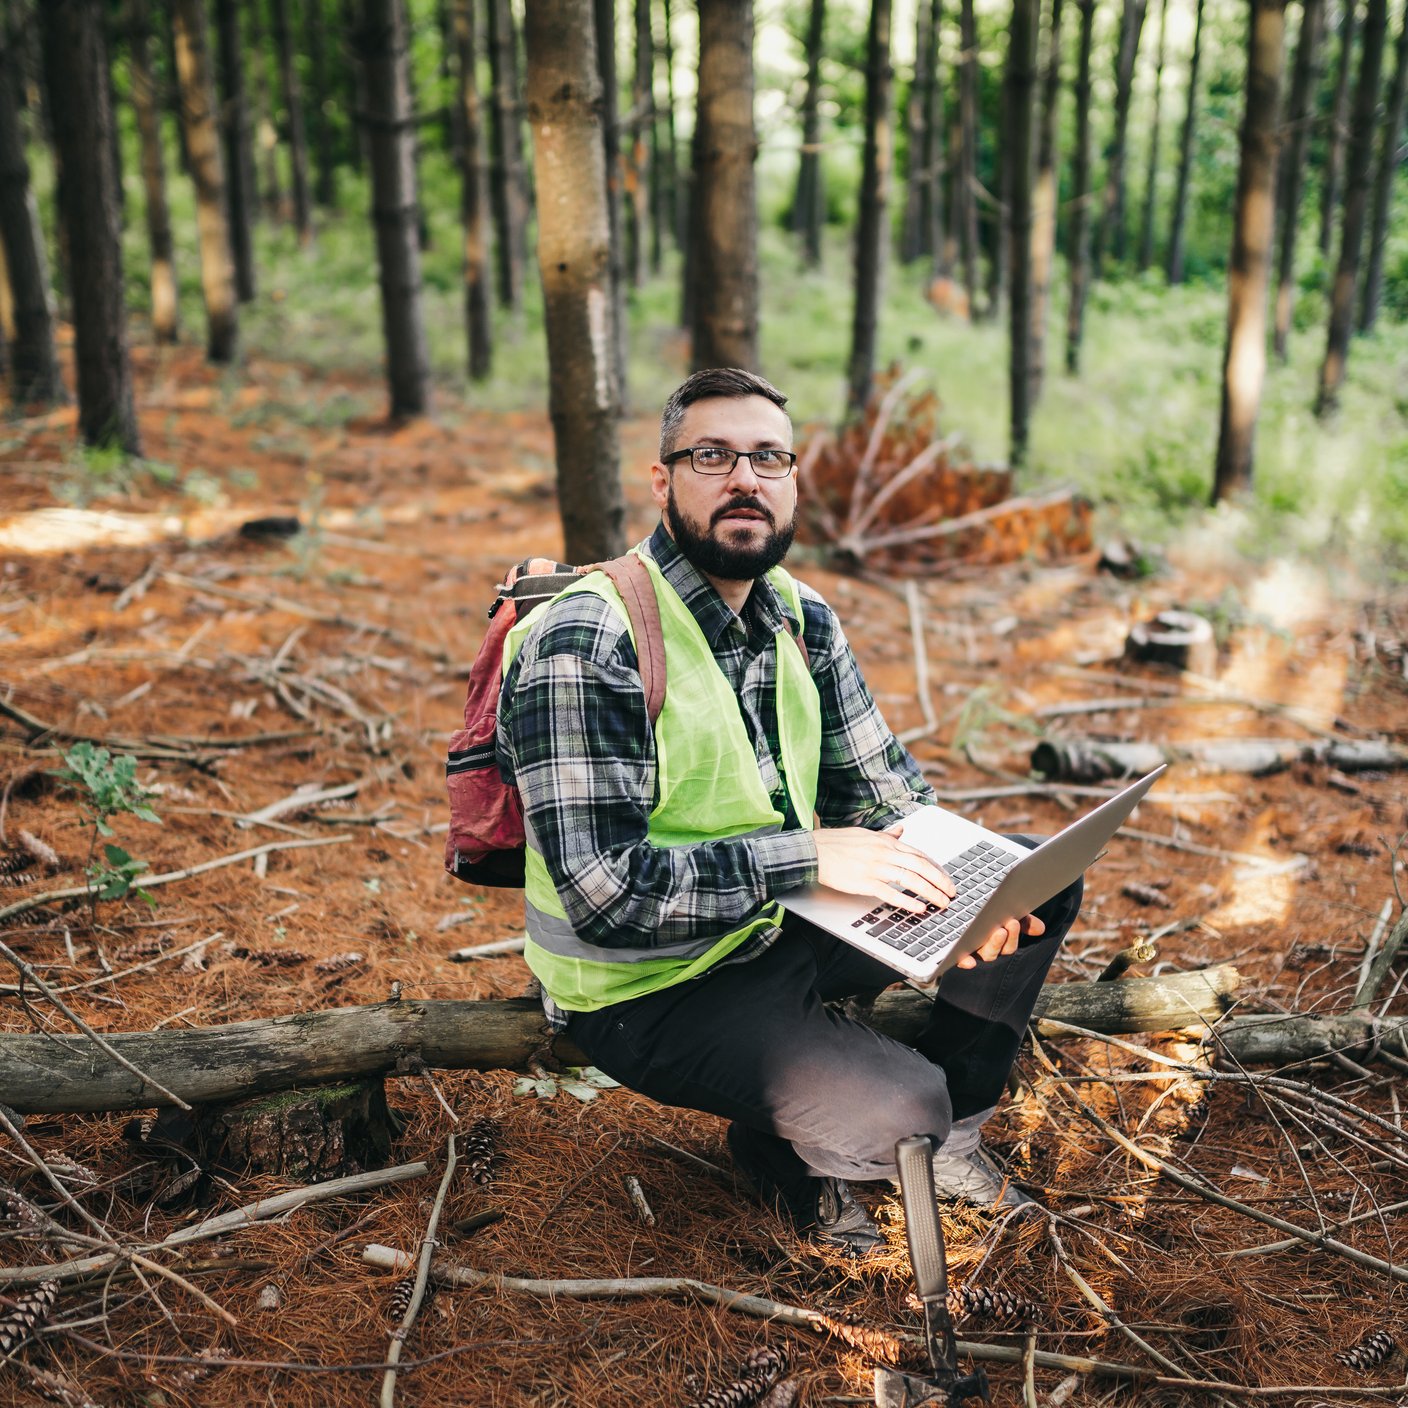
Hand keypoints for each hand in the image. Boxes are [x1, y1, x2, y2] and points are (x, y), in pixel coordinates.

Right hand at [813, 824, 954, 912]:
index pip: (918, 853)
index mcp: (885, 841)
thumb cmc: (836, 843)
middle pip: (920, 866)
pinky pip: (890, 893)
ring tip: (941, 903)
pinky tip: (918, 908)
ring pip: (910, 879)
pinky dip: (907, 901)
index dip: (936, 867)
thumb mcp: (865, 834)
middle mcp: (883, 852)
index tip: (946, 878)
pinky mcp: (864, 882)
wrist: (812, 851)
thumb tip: (902, 830)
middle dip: (939, 880)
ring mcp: (874, 867)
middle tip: (951, 893)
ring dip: (930, 892)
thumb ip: (886, 835)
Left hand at [955, 911, 1045, 968]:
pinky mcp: (957, 952)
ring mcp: (971, 952)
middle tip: (1008, 924)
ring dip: (992, 945)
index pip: (1009, 946)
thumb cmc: (988, 912)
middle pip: (997, 952)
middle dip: (1003, 939)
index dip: (1012, 937)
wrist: (963, 907)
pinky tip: (969, 961)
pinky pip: (960, 961)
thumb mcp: (1006, 913)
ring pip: (984, 955)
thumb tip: (1041, 929)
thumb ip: (1023, 921)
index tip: (1014, 922)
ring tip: (996, 932)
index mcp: (999, 944)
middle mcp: (986, 951)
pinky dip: (966, 962)